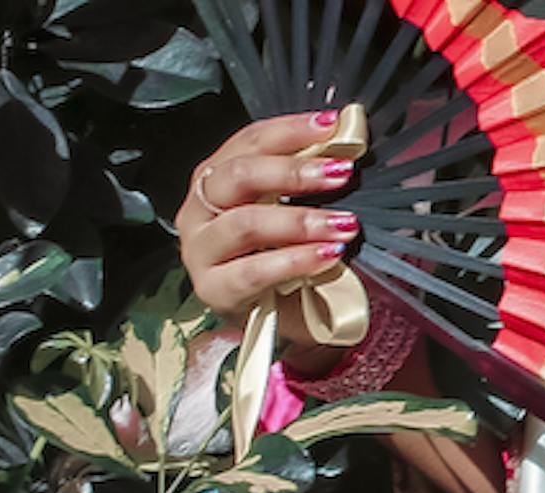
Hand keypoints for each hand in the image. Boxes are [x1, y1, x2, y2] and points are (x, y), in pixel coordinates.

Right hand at [180, 112, 360, 324]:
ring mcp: (200, 250)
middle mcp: (199, 209)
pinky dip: (295, 261)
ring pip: (245, 223)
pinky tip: (327, 255)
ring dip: (300, 220)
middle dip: (295, 171)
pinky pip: (253, 271)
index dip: (290, 129)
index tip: (331, 125)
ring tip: (344, 224)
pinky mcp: (212, 289)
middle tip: (341, 173)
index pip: (249, 141)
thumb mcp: (290, 209)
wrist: (277, 315)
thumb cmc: (281, 254)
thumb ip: (305, 180)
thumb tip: (345, 147)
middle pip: (240, 176)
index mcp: (216, 177)